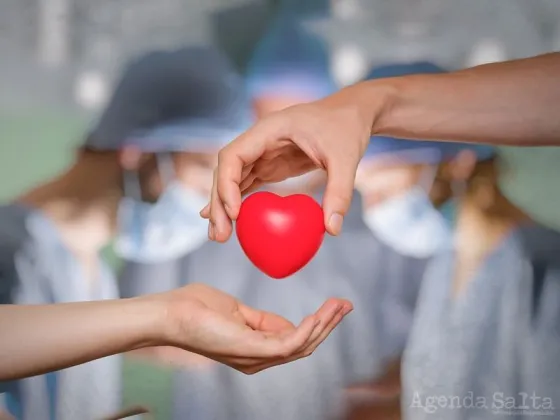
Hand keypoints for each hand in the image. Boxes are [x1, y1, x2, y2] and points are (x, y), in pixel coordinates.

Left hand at [153, 283, 352, 373]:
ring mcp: (255, 357)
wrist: (171, 312)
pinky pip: (289, 343)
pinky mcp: (251, 349)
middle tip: (346, 304)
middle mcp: (258, 359)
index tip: (335, 303)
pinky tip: (320, 314)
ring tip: (340, 305)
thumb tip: (285, 323)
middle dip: (329, 325)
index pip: (295, 341)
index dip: (318, 323)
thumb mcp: (236, 311)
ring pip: (302, 345)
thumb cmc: (197, 309)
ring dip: (324, 324)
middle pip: (305, 346)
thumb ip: (261, 319)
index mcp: (255, 350)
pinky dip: (308, 328)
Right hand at [200, 84, 378, 241]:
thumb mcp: (346, 158)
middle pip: (225, 170)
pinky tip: (230, 222)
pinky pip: (247, 184)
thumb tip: (332, 230)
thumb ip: (339, 192)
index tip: (236, 213)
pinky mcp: (270, 165)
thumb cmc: (347, 128)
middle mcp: (259, 140)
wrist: (352, 114)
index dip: (227, 183)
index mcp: (269, 129)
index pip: (233, 155)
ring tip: (220, 236)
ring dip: (223, 206)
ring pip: (232, 179)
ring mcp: (262, 153)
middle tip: (220, 235)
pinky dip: (237, 203)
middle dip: (218, 202)